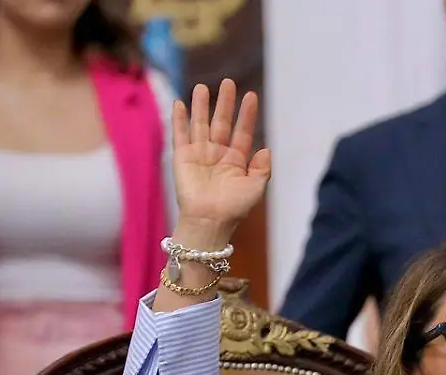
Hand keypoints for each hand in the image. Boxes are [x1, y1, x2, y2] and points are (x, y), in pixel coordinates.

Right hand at [171, 78, 270, 247]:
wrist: (210, 220)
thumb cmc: (234, 208)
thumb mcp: (256, 187)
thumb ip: (262, 168)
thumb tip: (266, 148)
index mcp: (236, 160)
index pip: (242, 131)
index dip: (247, 114)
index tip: (252, 95)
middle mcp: (217, 154)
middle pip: (221, 122)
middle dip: (225, 103)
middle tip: (229, 82)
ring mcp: (199, 154)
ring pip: (200, 124)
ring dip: (201, 105)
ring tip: (203, 86)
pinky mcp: (182, 158)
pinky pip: (180, 134)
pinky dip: (179, 119)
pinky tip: (180, 103)